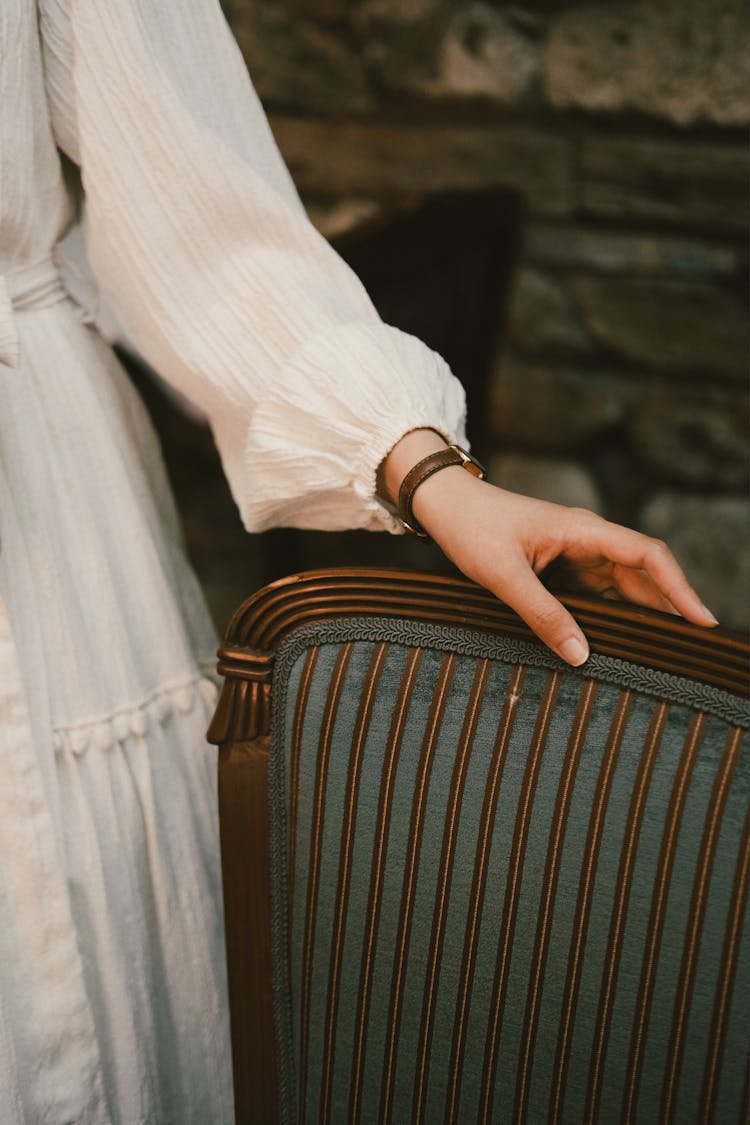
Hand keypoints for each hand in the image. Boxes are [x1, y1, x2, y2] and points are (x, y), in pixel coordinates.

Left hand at [382, 431, 717, 665]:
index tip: (703, 621)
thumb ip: (541, 614)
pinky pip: (598, 594)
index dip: (681, 589)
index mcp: (583, 530)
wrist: (444, 506)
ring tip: (664, 651)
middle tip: (689, 650)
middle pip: (644, 576)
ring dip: (643, 614)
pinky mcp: (561, 569)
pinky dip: (613, 615)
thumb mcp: (503, 575)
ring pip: (623, 587)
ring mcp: (576, 555)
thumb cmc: (472, 528)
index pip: (649, 556)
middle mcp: (587, 540)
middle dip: (670, 609)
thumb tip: (580, 654)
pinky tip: (620, 641)